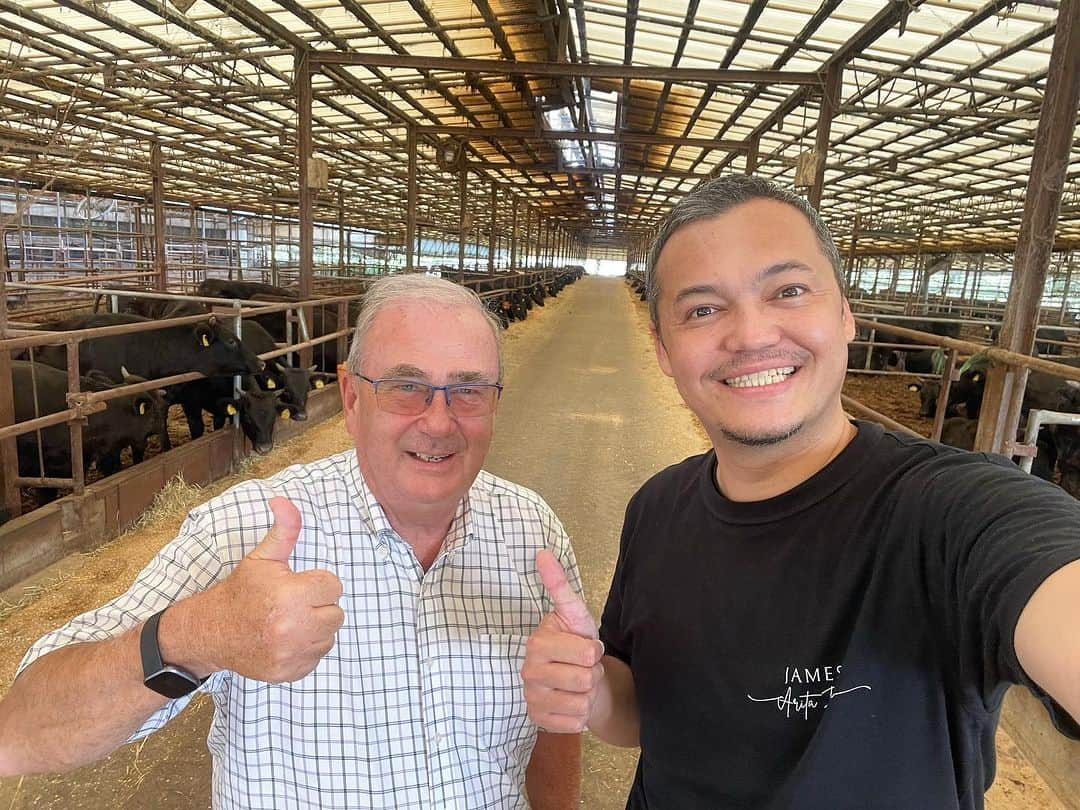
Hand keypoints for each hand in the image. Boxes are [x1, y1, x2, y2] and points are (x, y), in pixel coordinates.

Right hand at [203, 497, 343, 682]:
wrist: (211, 632)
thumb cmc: (241, 592)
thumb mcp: (262, 558)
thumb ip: (284, 530)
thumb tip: (282, 500)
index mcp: (290, 595)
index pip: (334, 586)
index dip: (317, 583)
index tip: (297, 585)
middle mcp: (293, 627)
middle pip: (336, 613)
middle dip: (319, 606)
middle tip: (294, 604)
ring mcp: (291, 653)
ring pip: (329, 636)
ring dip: (315, 628)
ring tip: (290, 621)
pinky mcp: (290, 672)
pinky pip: (318, 657)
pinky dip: (307, 649)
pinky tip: (286, 640)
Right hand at [521, 550, 604, 732]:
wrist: (580, 679)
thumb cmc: (577, 643)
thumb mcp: (575, 614)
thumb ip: (559, 585)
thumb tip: (542, 553)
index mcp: (536, 644)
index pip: (585, 654)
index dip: (593, 651)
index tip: (585, 647)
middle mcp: (528, 672)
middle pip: (584, 679)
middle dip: (592, 673)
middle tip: (583, 666)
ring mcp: (532, 698)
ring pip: (581, 703)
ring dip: (588, 694)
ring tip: (579, 684)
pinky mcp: (539, 721)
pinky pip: (575, 723)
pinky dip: (582, 715)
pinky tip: (573, 702)